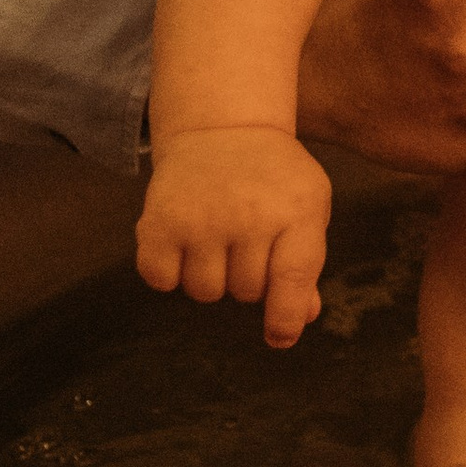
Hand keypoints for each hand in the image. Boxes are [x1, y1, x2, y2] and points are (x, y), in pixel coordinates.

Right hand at [138, 127, 332, 348]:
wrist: (220, 128)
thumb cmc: (272, 177)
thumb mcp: (306, 207)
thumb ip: (305, 262)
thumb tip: (302, 318)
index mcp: (296, 211)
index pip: (292, 279)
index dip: (285, 317)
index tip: (279, 337)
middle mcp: (249, 215)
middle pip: (246, 293)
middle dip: (246, 278)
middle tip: (243, 238)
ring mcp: (202, 218)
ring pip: (205, 292)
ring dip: (209, 277)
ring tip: (215, 237)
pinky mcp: (160, 221)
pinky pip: (162, 280)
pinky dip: (168, 272)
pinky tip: (183, 243)